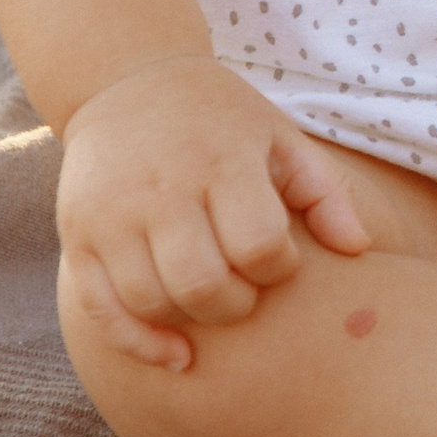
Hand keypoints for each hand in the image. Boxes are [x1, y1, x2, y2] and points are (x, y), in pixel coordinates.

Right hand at [56, 59, 371, 372]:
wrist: (128, 81)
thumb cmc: (222, 121)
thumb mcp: (280, 139)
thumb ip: (325, 193)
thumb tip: (359, 249)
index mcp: (220, 161)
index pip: (258, 244)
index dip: (279, 267)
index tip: (278, 257)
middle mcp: (161, 189)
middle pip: (202, 285)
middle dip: (236, 305)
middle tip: (246, 290)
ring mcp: (112, 215)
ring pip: (151, 303)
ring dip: (191, 320)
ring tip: (211, 298)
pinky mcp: (77, 237)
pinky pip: (102, 311)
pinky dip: (139, 344)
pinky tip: (176, 354)